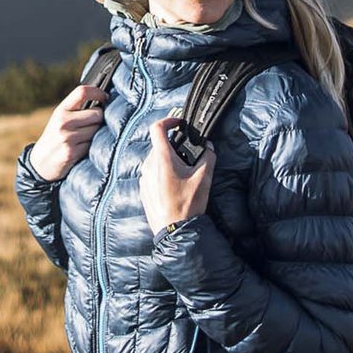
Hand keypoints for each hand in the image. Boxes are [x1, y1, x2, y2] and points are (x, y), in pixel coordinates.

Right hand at [28, 84, 107, 180]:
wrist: (40, 162)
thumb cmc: (56, 137)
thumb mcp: (60, 119)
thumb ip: (77, 109)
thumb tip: (104, 100)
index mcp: (61, 110)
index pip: (82, 92)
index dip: (98, 92)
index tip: (105, 97)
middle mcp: (63, 122)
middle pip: (97, 114)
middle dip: (99, 119)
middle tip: (91, 125)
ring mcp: (67, 137)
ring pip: (97, 130)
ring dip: (96, 134)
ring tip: (83, 138)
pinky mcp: (72, 152)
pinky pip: (93, 144)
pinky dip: (91, 146)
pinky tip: (81, 149)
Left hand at [141, 113, 215, 233]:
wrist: (174, 231)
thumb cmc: (189, 204)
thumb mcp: (204, 178)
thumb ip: (208, 157)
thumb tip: (209, 147)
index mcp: (162, 159)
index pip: (157, 128)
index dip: (168, 120)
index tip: (179, 123)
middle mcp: (149, 166)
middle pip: (159, 146)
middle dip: (173, 146)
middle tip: (188, 155)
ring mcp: (144, 179)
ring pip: (155, 160)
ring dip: (168, 161)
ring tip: (182, 174)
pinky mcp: (143, 190)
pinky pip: (151, 174)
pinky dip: (162, 173)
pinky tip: (174, 187)